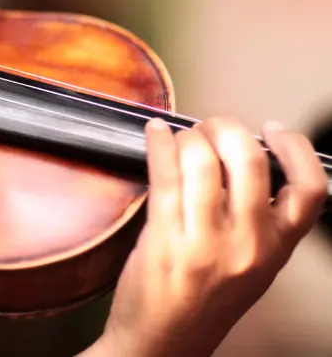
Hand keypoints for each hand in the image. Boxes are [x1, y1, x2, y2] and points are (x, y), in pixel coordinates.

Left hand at [87, 117, 327, 355]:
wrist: (161, 344)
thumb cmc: (201, 303)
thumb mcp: (250, 265)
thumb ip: (256, 220)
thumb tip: (239, 158)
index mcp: (276, 249)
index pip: (309, 189)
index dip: (295, 148)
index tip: (273, 129)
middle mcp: (248, 245)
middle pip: (250, 160)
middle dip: (226, 128)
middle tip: (211, 127)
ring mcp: (205, 242)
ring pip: (203, 160)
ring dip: (189, 136)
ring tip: (180, 137)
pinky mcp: (164, 238)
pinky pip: (164, 173)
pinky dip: (158, 144)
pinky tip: (154, 134)